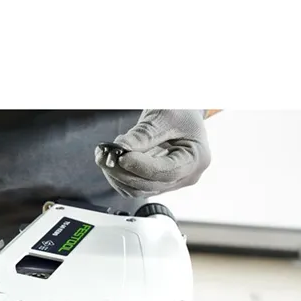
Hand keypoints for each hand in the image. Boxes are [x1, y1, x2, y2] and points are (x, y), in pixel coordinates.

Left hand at [95, 110, 211, 197]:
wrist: (182, 112)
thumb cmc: (181, 110)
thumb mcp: (164, 115)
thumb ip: (144, 134)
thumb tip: (121, 149)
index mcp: (196, 159)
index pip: (167, 172)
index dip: (142, 167)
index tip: (122, 157)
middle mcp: (185, 176)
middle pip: (150, 185)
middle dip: (123, 172)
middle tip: (104, 156)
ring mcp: (170, 182)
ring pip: (139, 190)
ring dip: (117, 176)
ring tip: (104, 156)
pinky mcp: (156, 182)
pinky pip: (134, 187)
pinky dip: (119, 177)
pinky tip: (111, 162)